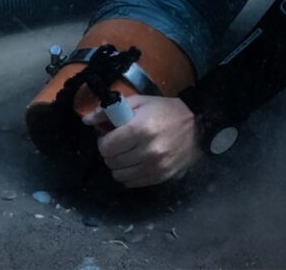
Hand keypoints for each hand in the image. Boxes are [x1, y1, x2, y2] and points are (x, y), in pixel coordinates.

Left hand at [83, 95, 201, 188]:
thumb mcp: (138, 103)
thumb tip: (86, 120)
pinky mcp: (162, 177)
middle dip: (110, 153)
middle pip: (111, 162)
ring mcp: (156, 167)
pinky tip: (136, 163)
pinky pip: (134, 183)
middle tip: (118, 144)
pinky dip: (130, 175)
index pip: (106, 147)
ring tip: (127, 154)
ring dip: (119, 166)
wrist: (198, 125)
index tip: (108, 136)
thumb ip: (109, 110)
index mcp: (139, 129)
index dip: (103, 141)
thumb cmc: (166, 111)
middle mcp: (147, 151)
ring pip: (120, 176)